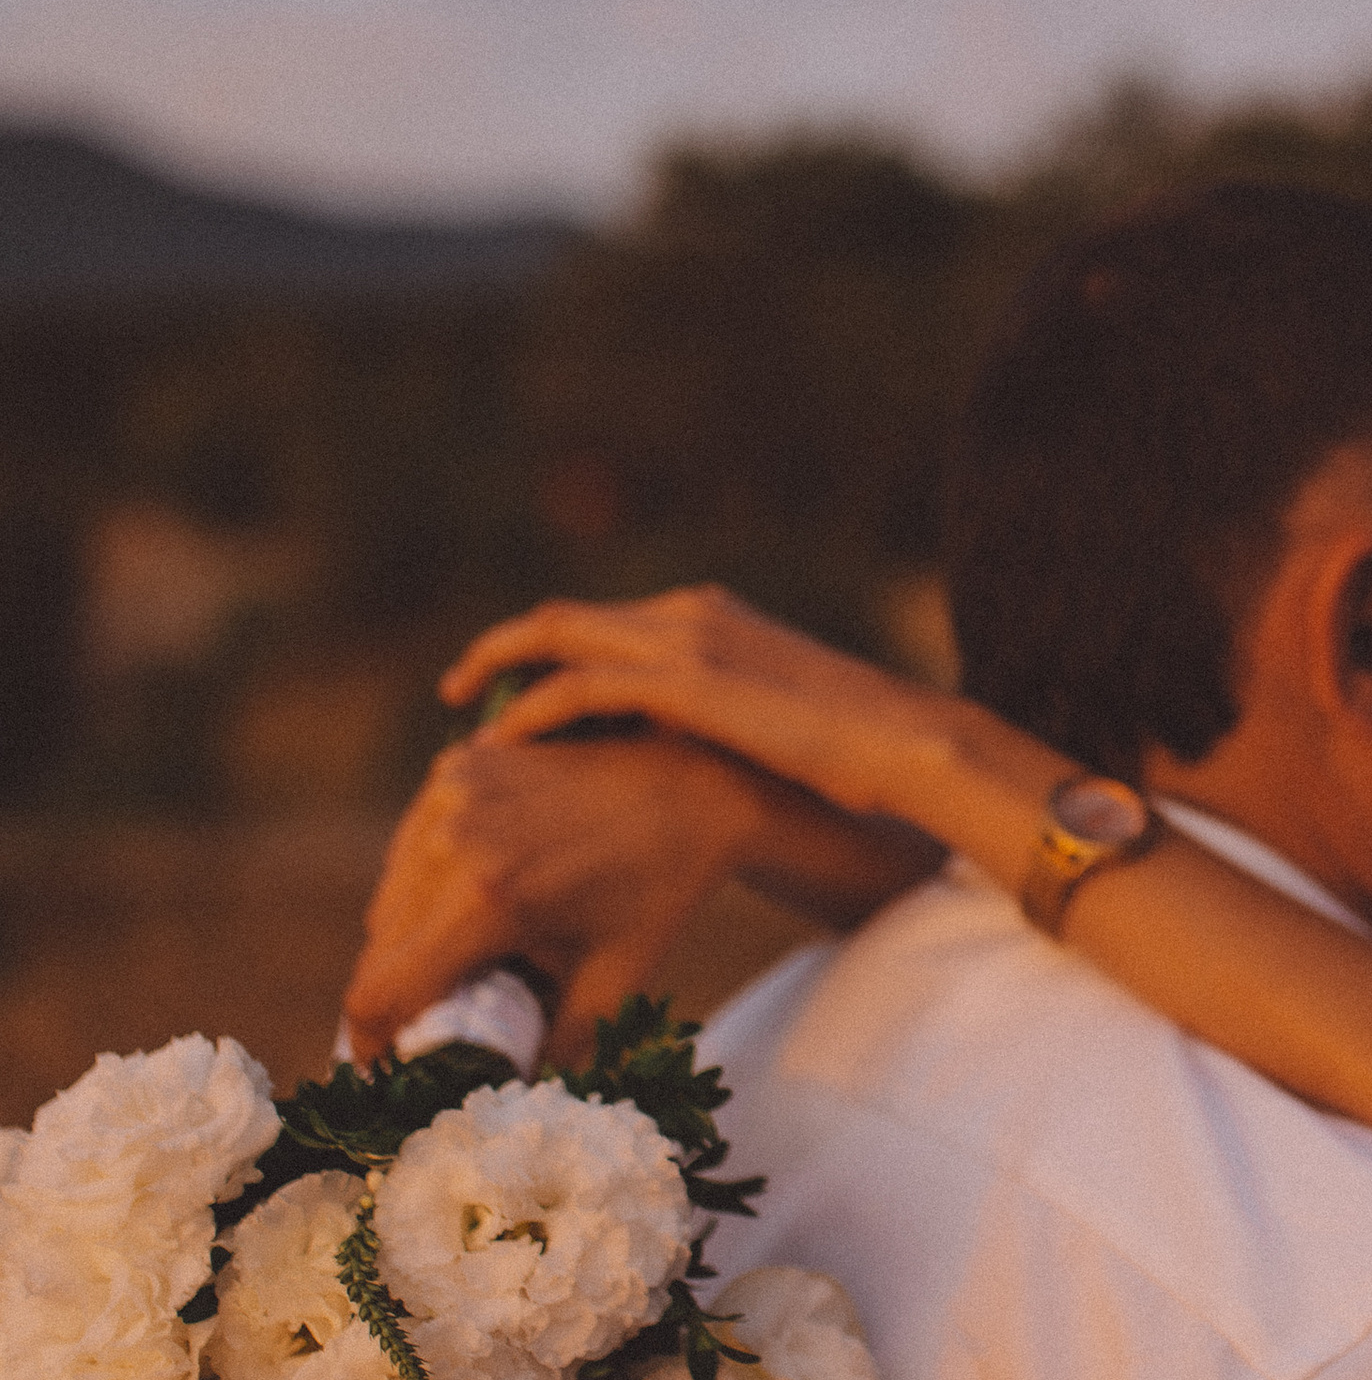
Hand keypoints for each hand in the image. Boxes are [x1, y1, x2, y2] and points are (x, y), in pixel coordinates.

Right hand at [342, 731, 766, 1058]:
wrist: (689, 790)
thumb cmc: (656, 894)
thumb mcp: (612, 987)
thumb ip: (552, 1054)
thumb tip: (501, 1106)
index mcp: (490, 899)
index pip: (381, 989)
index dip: (369, 1043)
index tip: (383, 1069)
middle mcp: (456, 841)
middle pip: (379, 947)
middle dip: (399, 994)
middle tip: (437, 1022)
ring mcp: (452, 795)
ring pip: (388, 898)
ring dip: (408, 940)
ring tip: (465, 960)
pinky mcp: (457, 769)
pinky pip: (410, 850)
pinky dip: (424, 885)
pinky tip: (474, 899)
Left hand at [442, 588, 941, 821]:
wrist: (904, 742)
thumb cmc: (854, 752)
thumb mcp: (771, 724)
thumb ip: (721, 723)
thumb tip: (686, 766)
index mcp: (708, 617)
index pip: (604, 624)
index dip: (546, 657)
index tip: (509, 698)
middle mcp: (687, 614)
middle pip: (564, 619)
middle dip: (503, 653)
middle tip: (460, 695)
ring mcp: (684, 640)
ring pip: (556, 636)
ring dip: (498, 671)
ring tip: (460, 713)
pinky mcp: (684, 680)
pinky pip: (579, 685)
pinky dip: (533, 710)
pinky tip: (505, 743)